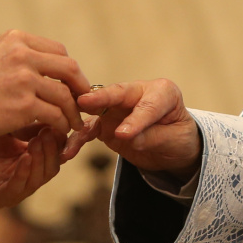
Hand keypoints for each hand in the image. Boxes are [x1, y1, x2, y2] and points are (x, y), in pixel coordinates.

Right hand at [0, 30, 89, 140]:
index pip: (58, 51)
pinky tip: (59, 131)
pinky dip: (61, 125)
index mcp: (16, 39)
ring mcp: (23, 79)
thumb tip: (53, 70)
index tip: (72, 85)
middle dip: (80, 87)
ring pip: (64, 94)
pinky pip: (55, 115)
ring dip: (73, 111)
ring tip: (72, 122)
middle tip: (82, 103)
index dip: (70, 70)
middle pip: (68, 68)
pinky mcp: (23, 105)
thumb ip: (22, 58)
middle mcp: (22, 54)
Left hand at [0, 127, 79, 207]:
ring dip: (42, 159)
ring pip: (38, 179)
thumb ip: (32, 122)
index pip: (54, 151)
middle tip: (51, 131)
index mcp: (26, 156)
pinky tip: (26, 157)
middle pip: (51, 166)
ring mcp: (9, 188)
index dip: (60, 138)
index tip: (62, 120)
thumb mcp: (9, 122)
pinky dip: (24, 173)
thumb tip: (63, 111)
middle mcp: (20, 174)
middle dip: (53, 149)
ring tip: (39, 141)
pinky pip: (17, 189)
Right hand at [75, 79, 200, 182]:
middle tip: (83, 103)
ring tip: (64, 124)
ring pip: (96, 109)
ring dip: (79, 116)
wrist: (174, 149)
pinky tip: (66, 151)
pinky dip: (76, 140)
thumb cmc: (179, 138)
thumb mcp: (174, 140)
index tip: (124, 135)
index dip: (136, 119)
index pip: (148, 104)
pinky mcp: (105, 124)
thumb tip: (123, 136)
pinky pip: (88, 130)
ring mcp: (117, 107)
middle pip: (116, 94)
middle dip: (100, 98)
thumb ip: (151, 136)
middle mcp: (136, 94)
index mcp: (161, 91)